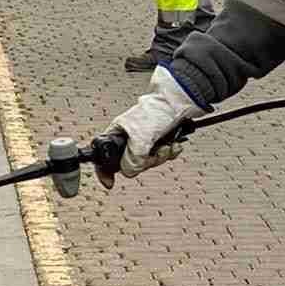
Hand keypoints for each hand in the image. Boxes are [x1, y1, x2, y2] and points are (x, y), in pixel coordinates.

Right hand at [96, 66, 206, 190]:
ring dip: (160, 157)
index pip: (104, 157)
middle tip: (154, 153)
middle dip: (146, 162)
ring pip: (147, 162)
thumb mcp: (140, 137)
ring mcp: (143, 141)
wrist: (179, 102)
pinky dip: (169, 152)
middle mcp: (128, 138)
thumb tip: (128, 171)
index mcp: (117, 134)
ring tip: (166, 146)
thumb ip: (132, 158)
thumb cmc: (157, 110)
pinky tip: (173, 145)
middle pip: (131, 164)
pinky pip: (160, 156)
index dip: (105, 171)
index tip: (110, 183)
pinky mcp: (157, 141)